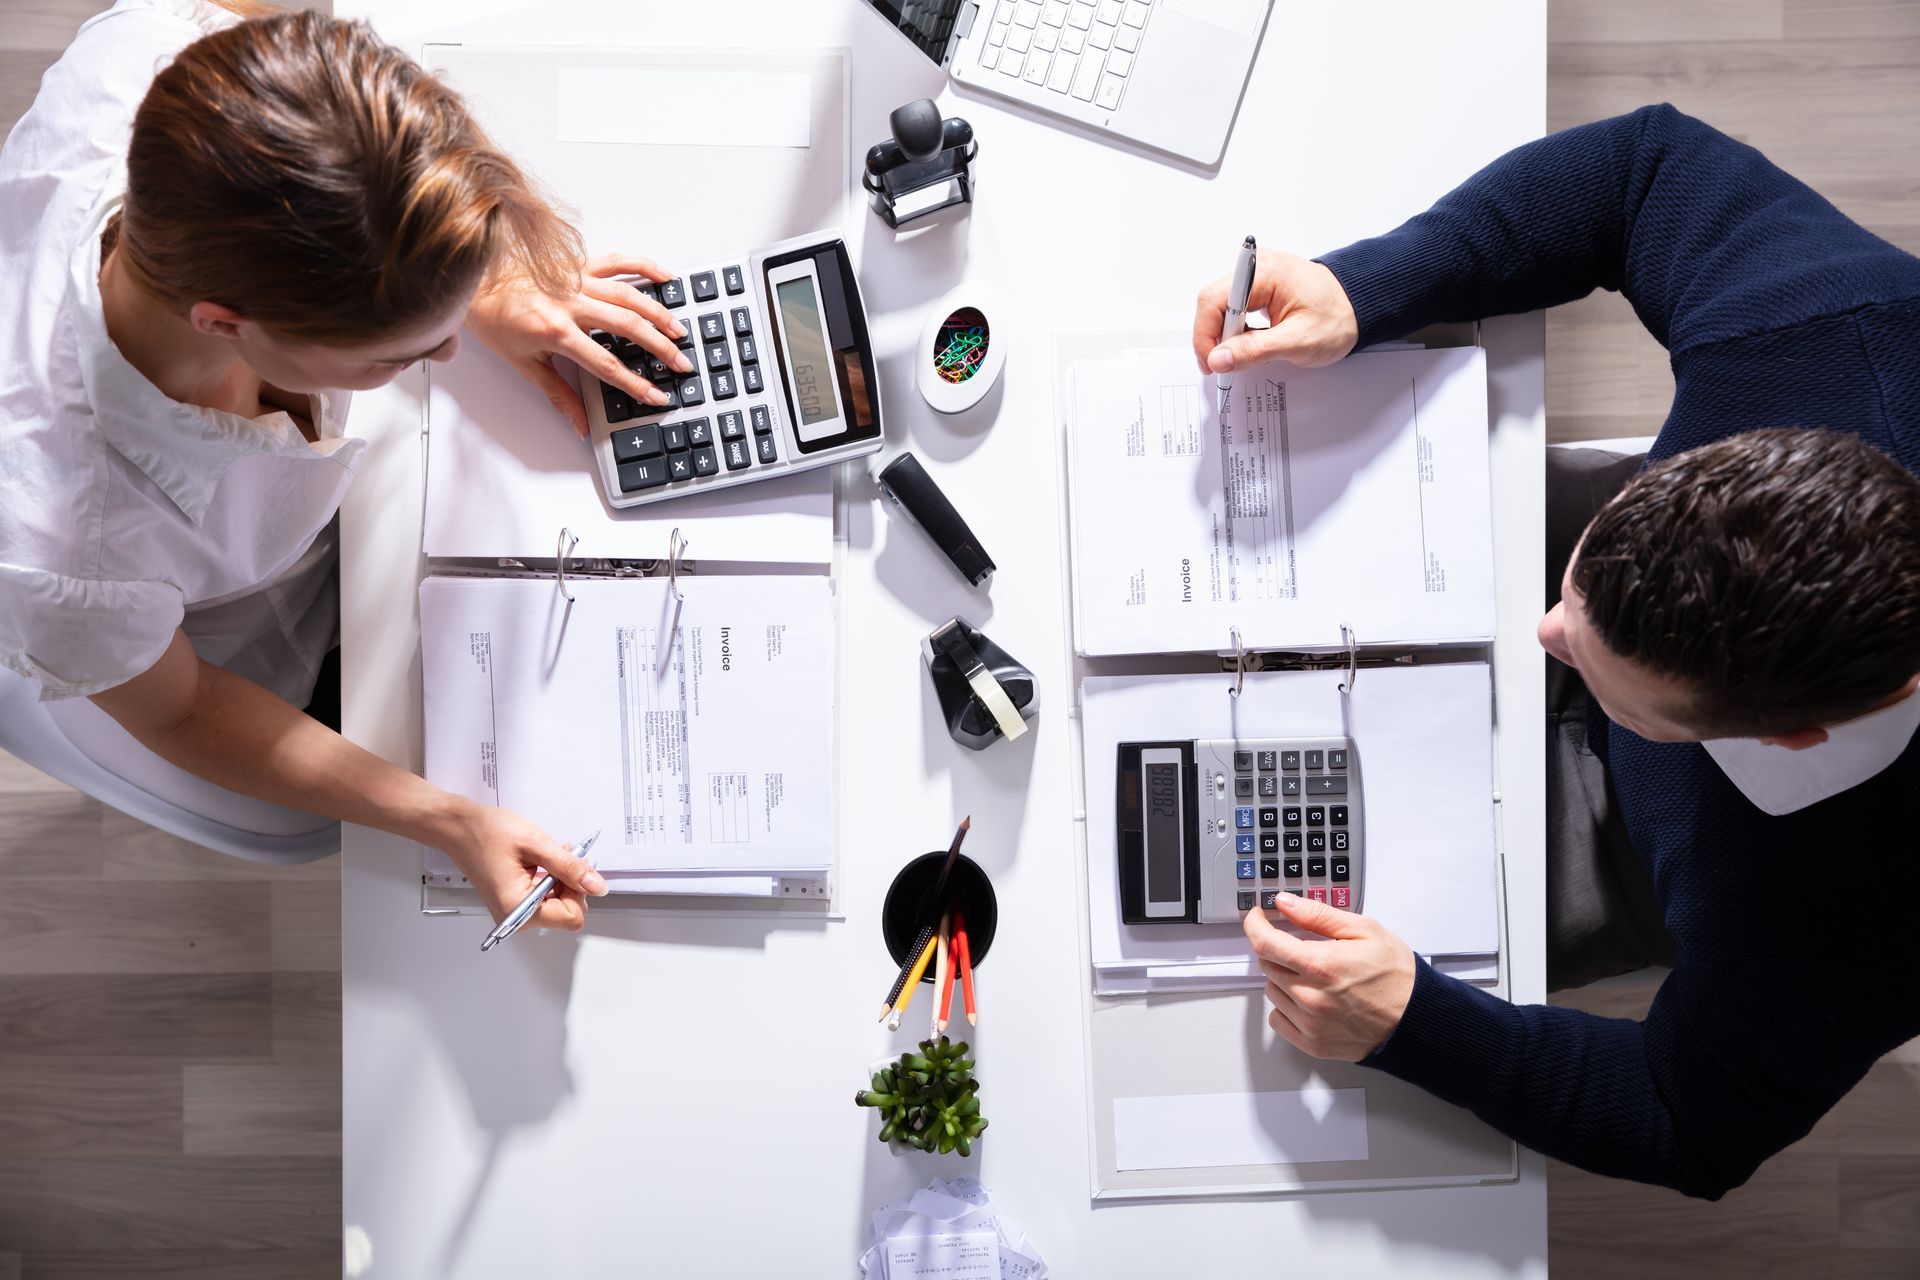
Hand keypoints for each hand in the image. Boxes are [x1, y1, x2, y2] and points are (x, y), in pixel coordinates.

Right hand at [437, 802, 608, 929]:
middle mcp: (516, 917)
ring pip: (559, 905)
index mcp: (518, 909)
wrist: (459, 828)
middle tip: (562, 856)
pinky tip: (543, 862)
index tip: (573, 866)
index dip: (579, 890)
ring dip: (562, 879)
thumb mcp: (536, 844)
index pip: (571, 917)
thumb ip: (569, 867)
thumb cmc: (486, 833)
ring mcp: (515, 912)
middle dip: (572, 884)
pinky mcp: (515, 903)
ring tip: (549, 856)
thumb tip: (596, 886)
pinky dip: (552, 880)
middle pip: (566, 912)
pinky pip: (546, 898)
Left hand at [466, 252, 693, 437]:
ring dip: (659, 315)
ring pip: (630, 296)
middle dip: (661, 349)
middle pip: (628, 328)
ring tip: (680, 331)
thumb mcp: (525, 365)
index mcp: (557, 332)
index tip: (657, 396)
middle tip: (682, 364)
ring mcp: (576, 280)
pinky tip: (666, 278)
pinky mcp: (578, 263)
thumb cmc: (495, 321)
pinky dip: (644, 267)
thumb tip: (580, 424)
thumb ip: (559, 394)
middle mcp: (570, 303)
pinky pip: (617, 261)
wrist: (473, 283)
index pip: (607, 365)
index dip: (636, 384)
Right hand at [1192, 249, 1358, 376]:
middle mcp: (1256, 268)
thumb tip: (1219, 358)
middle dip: (1213, 337)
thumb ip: (1254, 350)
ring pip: (1220, 307)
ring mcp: (1257, 277)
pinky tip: (1246, 345)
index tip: (1212, 362)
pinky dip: (1234, 331)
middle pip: (1212, 302)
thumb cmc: (1339, 317)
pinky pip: (1233, 309)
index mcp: (1265, 272)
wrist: (1360, 308)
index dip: (1206, 335)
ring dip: (1223, 335)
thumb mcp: (1297, 341)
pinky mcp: (1259, 288)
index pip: (1214, 301)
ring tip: (1238, 356)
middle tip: (1222, 364)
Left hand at [1243, 893, 1415, 1060]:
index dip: (1254, 925)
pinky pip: (1278, 1020)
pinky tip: (1309, 999)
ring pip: (1272, 991)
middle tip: (1301, 947)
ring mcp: (1310, 1023)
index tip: (1257, 918)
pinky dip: (1286, 1006)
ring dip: (1283, 978)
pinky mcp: (1313, 1044)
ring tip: (1314, 975)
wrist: (1418, 1020)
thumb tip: (1286, 903)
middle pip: (1267, 965)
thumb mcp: (1364, 931)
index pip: (1265, 943)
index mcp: (1321, 965)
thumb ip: (1318, 915)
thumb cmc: (1397, 976)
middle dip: (1277, 949)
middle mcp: (1310, 996)